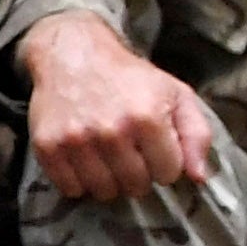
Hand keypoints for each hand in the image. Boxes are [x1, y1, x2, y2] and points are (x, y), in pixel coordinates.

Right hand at [22, 19, 216, 205]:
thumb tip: (198, 178)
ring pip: (103, 191)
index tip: (154, 148)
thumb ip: (197, 135)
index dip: (164, 163)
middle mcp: (111, 131)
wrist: (73, 54)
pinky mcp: (47, 145)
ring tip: (107, 159)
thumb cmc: (130, 77)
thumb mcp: (176, 94)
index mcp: (147, 118)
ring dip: (109, 181)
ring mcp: (76, 140)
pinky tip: (84, 161)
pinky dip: (78, 182)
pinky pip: (69, 188)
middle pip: (135, 186)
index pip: (168, 173)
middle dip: (138, 174)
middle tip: (130, 153)